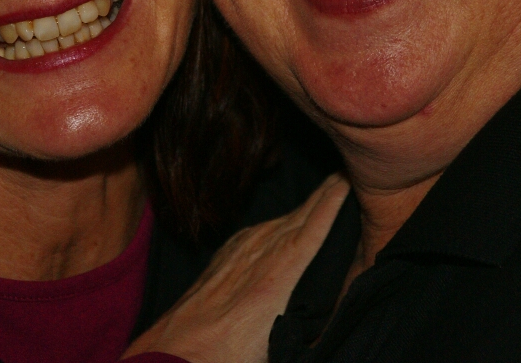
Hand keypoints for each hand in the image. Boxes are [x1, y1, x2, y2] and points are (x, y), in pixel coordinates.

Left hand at [123, 174, 348, 362]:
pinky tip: (278, 223)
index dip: (329, 204)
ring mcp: (235, 255)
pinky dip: (273, 224)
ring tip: (322, 194)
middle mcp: (256, 258)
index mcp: (274, 278)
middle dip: (321, 196)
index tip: (346, 181)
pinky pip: (253, 233)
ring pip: (276, 223)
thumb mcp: (277, 344)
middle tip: (345, 174)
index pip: (309, 231)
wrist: (174, 354)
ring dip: (300, 208)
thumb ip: (309, 326)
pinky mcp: (220, 261)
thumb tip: (335, 313)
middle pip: (296, 218)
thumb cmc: (226, 356)